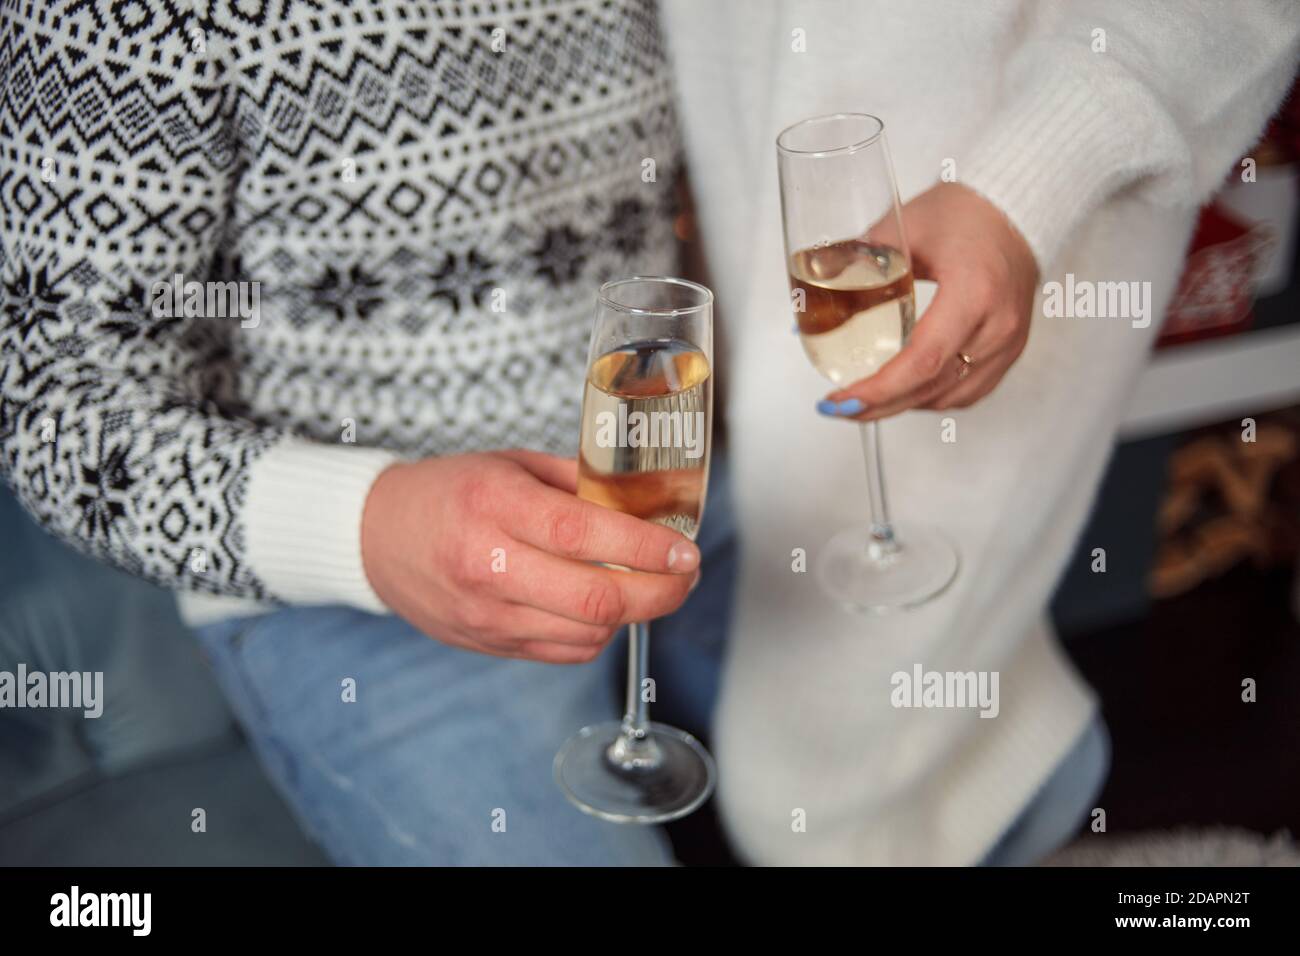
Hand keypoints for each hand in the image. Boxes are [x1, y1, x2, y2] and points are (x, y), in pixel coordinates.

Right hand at [360, 450, 699, 663]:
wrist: (377, 537)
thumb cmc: (450, 492)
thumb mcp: (512, 465)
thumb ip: (579, 482)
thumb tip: (648, 501)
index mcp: (496, 504)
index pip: (586, 535)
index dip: (647, 549)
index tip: (685, 549)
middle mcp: (489, 564)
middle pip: (596, 599)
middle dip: (660, 593)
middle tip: (685, 575)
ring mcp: (487, 613)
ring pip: (588, 633)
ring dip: (633, 614)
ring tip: (648, 586)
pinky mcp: (488, 644)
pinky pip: (566, 651)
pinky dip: (598, 632)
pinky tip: (603, 606)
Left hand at [818, 182, 1038, 420]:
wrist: (1017, 210)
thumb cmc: (966, 211)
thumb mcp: (903, 227)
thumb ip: (856, 263)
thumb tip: (810, 300)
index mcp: (974, 291)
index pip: (922, 360)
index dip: (878, 389)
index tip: (841, 400)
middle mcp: (997, 324)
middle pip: (931, 387)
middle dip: (878, 406)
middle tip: (839, 408)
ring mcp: (1009, 341)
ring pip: (948, 396)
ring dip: (903, 404)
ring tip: (864, 400)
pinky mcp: (1011, 349)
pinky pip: (967, 391)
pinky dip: (931, 397)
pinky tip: (904, 390)